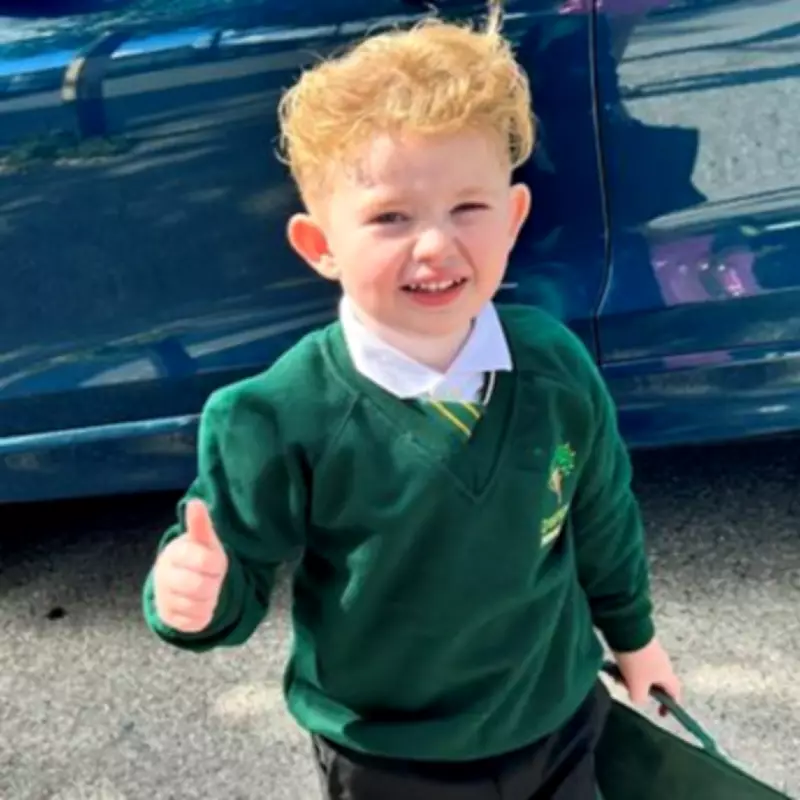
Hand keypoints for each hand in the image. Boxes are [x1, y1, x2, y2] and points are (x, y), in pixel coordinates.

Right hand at [153, 499, 228, 632]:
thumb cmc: (196, 556)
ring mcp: (164, 598)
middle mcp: (164, 576)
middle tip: (209, 577)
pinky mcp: (168, 618)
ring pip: (200, 606)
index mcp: (175, 553)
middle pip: (202, 588)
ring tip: (204, 588)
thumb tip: (196, 502)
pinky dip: (203, 614)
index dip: (216, 565)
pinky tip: (198, 603)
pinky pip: (196, 622)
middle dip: (213, 583)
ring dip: (209, 599)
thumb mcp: (202, 540)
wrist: (176, 579)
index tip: (213, 562)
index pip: (208, 563)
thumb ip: (200, 525)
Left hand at [614, 638, 680, 715]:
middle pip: (656, 683)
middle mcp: (664, 663)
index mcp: (668, 675)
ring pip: (643, 672)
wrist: (628, 630)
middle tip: (628, 687)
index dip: (669, 706)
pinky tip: (616, 664)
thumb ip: (640, 698)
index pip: (675, 694)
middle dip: (641, 689)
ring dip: (632, 677)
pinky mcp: (641, 643)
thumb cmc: (636, 662)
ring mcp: (653, 652)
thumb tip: (639, 698)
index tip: (660, 713)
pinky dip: (628, 666)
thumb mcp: (637, 687)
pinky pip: (636, 661)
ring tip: (618, 675)